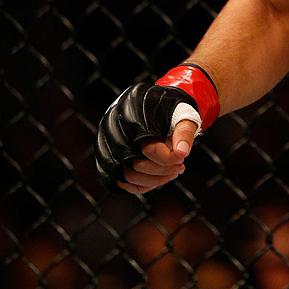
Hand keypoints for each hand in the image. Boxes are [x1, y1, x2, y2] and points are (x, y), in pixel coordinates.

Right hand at [96, 63, 219, 193]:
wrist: (156, 103)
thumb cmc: (171, 109)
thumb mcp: (184, 115)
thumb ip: (184, 132)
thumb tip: (182, 153)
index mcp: (132, 110)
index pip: (147, 147)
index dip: (167, 159)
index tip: (182, 158)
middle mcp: (112, 123)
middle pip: (134, 163)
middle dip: (161, 171)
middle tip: (180, 168)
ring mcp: (104, 139)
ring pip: (125, 175)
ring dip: (151, 181)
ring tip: (172, 173)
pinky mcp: (104, 153)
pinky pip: (117, 180)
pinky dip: (138, 185)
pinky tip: (157, 178)